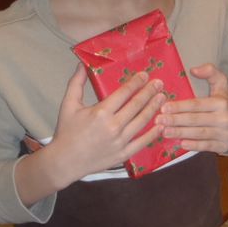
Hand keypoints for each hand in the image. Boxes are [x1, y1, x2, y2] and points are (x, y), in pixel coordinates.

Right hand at [18, 65, 167, 201]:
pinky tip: (161, 124)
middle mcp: (113, 126)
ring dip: (154, 108)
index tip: (145, 75)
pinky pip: (142, 142)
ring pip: (142, 121)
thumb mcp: (68, 105)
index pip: (124, 93)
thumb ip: (76, 83)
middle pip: (137, 105)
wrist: (65, 161)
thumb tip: (81, 64)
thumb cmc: (66, 132)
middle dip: (150, 92)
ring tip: (163, 98)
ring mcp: (120, 141)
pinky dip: (153, 133)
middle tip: (159, 83)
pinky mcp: (123, 154)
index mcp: (101, 112)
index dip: (136, 82)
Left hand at [156, 64, 227, 152]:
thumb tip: (193, 70)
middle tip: (159, 120)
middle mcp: (225, 118)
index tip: (164, 107)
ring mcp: (225, 134)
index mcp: (221, 102)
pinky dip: (193, 145)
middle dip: (175, 120)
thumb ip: (210, 72)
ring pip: (199, 134)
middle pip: (196, 120)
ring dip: (180, 133)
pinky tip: (180, 143)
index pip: (196, 105)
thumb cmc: (224, 102)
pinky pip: (206, 146)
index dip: (179, 106)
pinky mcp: (224, 146)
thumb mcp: (220, 84)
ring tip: (164, 132)